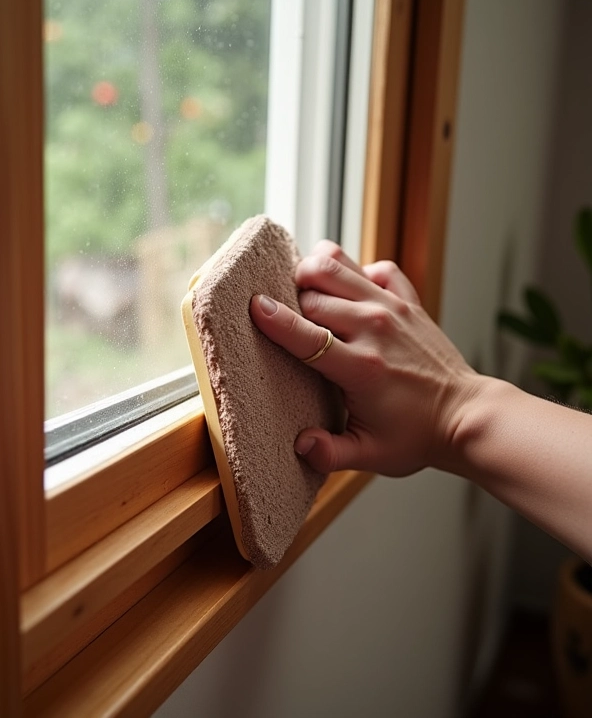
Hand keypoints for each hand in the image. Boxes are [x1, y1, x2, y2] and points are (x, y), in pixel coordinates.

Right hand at [249, 241, 483, 475]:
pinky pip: (374, 267)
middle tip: (279, 311)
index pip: (308, 335)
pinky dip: (354, 270)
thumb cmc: (415, 436)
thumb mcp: (371, 456)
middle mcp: (376, 329)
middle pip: (314, 296)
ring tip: (299, 284)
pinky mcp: (407, 301)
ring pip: (339, 268)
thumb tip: (300, 443)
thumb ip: (331, 453)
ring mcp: (393, 309)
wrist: (467, 416)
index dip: (276, 319)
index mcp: (362, 369)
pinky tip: (347, 291)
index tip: (255, 305)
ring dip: (312, 270)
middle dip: (289, 299)